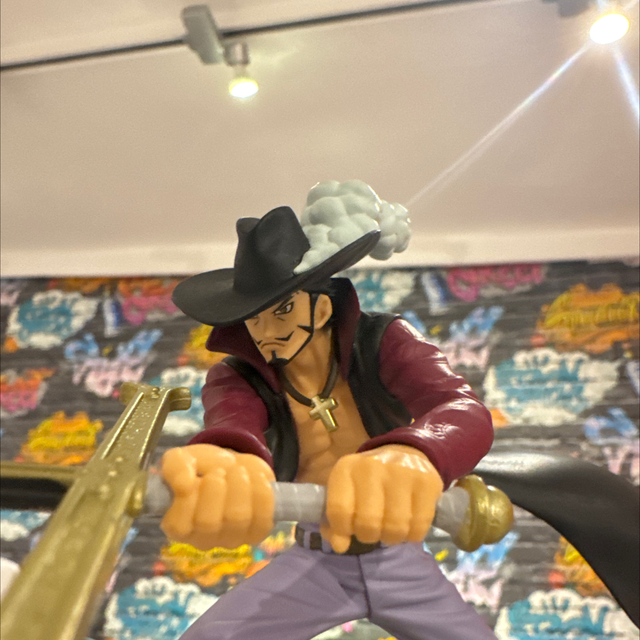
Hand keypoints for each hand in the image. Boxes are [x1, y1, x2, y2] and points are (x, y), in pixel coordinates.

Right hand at [160, 444, 274, 549]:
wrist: (233, 467)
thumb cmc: (201, 467)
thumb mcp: (183, 459)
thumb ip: (176, 467)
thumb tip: (183, 485)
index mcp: (177, 524)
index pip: (179, 525)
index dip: (193, 496)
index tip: (203, 475)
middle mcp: (202, 539)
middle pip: (209, 523)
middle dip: (218, 487)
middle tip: (222, 470)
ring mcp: (230, 540)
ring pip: (238, 520)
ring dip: (242, 486)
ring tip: (239, 470)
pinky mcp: (255, 534)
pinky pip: (263, 522)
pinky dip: (263, 495)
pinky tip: (257, 480)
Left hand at [320, 444, 443, 552]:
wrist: (405, 454)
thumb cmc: (369, 480)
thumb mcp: (347, 492)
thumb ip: (337, 520)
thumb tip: (339, 546)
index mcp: (347, 468)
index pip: (339, 510)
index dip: (343, 529)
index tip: (350, 529)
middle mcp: (372, 467)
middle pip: (368, 523)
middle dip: (369, 535)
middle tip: (373, 529)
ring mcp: (401, 473)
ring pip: (395, 528)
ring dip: (391, 537)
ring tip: (390, 527)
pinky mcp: (427, 483)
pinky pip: (418, 527)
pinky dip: (412, 534)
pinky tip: (409, 523)